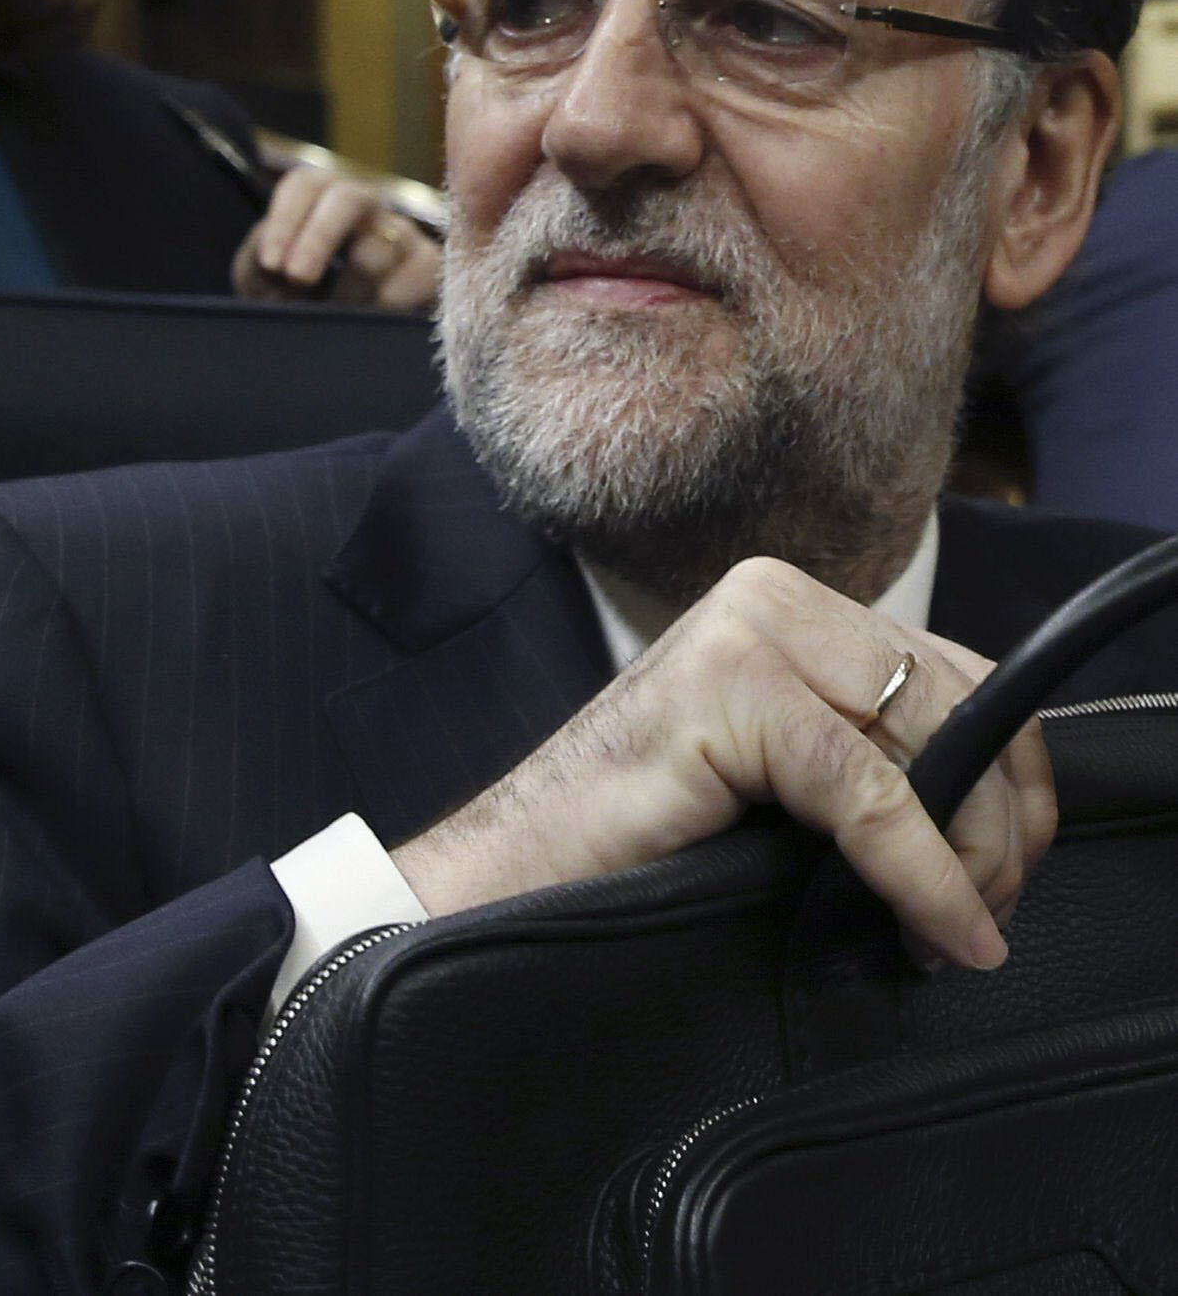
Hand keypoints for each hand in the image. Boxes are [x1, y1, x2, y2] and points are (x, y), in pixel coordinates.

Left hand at [232, 167, 440, 309]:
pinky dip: (385, 306)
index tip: (272, 264)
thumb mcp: (267, 283)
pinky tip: (367, 322)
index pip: (304, 185)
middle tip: (296, 277)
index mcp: (318, 201)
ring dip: (346, 289)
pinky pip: (413, 279)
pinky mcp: (429, 267)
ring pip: (378, 248)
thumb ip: (260, 266)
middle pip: (348, 198)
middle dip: (318, 237)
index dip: (286, 219)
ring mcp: (401, 235)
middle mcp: (364, 209)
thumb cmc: (296, 302)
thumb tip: (274, 266)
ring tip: (330, 319)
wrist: (336, 343)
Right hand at [392, 558, 1054, 970]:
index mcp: (788, 605)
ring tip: (950, 934)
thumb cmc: (640, 840)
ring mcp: (746, 632)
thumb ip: (868, 756)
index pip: (962, 675)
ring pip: (932, 740)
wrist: (518, 873)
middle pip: (962, 702)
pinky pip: (873, 792)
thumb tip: (998, 816)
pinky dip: (924, 873)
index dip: (1012, 782)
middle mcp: (772, 597)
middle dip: (999, 825)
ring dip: (971, 857)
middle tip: (985, 921)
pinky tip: (939, 929)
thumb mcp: (781, 780)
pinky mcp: (729, 688)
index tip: (1005, 880)